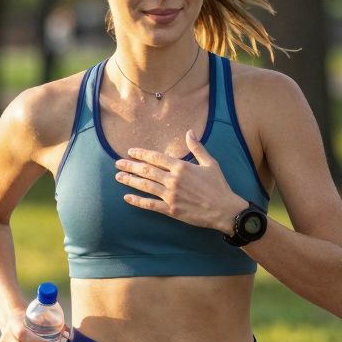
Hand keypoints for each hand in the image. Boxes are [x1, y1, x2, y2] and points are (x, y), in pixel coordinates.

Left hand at [114, 130, 245, 231]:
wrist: (224, 209)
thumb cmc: (218, 186)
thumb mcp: (210, 163)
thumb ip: (197, 147)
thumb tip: (190, 132)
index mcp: (181, 167)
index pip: (156, 157)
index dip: (141, 154)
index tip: (130, 152)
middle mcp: (173, 180)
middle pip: (146, 171)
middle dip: (130, 166)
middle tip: (117, 163)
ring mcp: (171, 196)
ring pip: (145, 186)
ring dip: (130, 181)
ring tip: (118, 176)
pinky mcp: (171, 210)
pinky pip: (150, 205)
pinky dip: (138, 201)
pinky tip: (127, 197)